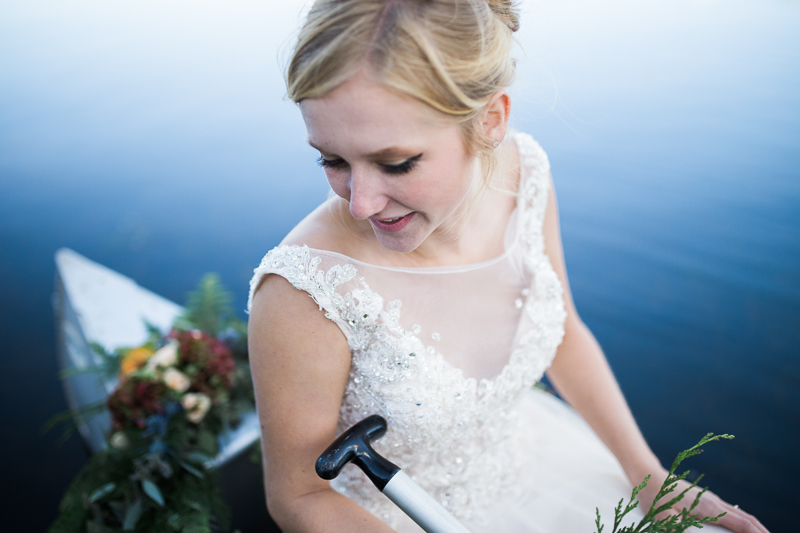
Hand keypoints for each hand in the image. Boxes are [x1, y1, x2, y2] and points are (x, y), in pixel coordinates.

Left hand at [636, 469, 769, 532]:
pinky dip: (741, 522)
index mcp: (710, 508)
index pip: (743, 523)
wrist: (647, 475)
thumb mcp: (665, 519)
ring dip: (752, 527)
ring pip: (739, 515)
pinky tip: (738, 529)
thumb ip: (681, 531)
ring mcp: (710, 500)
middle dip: (761, 532)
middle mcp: (714, 502)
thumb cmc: (655, 497)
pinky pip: (730, 513)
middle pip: (746, 519)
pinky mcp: (704, 500)